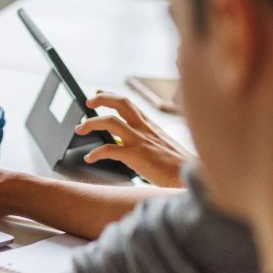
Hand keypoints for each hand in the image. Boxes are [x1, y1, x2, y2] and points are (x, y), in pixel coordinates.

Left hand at [77, 92, 194, 187]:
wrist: (192, 179)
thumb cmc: (181, 168)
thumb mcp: (166, 148)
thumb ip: (151, 143)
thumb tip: (136, 146)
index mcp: (152, 126)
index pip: (130, 104)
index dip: (112, 96)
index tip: (98, 93)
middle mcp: (145, 129)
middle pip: (121, 103)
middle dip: (101, 99)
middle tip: (87, 102)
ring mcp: (141, 141)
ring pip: (110, 122)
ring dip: (91, 123)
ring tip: (80, 129)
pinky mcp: (137, 157)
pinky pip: (110, 150)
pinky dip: (96, 153)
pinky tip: (90, 158)